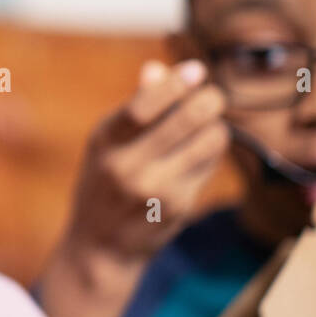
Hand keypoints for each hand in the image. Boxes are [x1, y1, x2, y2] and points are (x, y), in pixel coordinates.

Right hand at [37, 59, 229, 316]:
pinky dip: (210, 151)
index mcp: (104, 142)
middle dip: (209, 100)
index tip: (196, 69)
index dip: (176, 84)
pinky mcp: (179, 204)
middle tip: (213, 95)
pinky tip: (198, 152)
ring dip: (216, 126)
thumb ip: (133, 109)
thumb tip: (158, 69)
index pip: (143, 107)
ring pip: (209, 140)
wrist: (100, 247)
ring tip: (207, 125)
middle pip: (186, 119)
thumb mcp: (105, 145)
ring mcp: (155, 188)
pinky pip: (209, 164)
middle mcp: (127, 166)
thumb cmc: (103, 184)